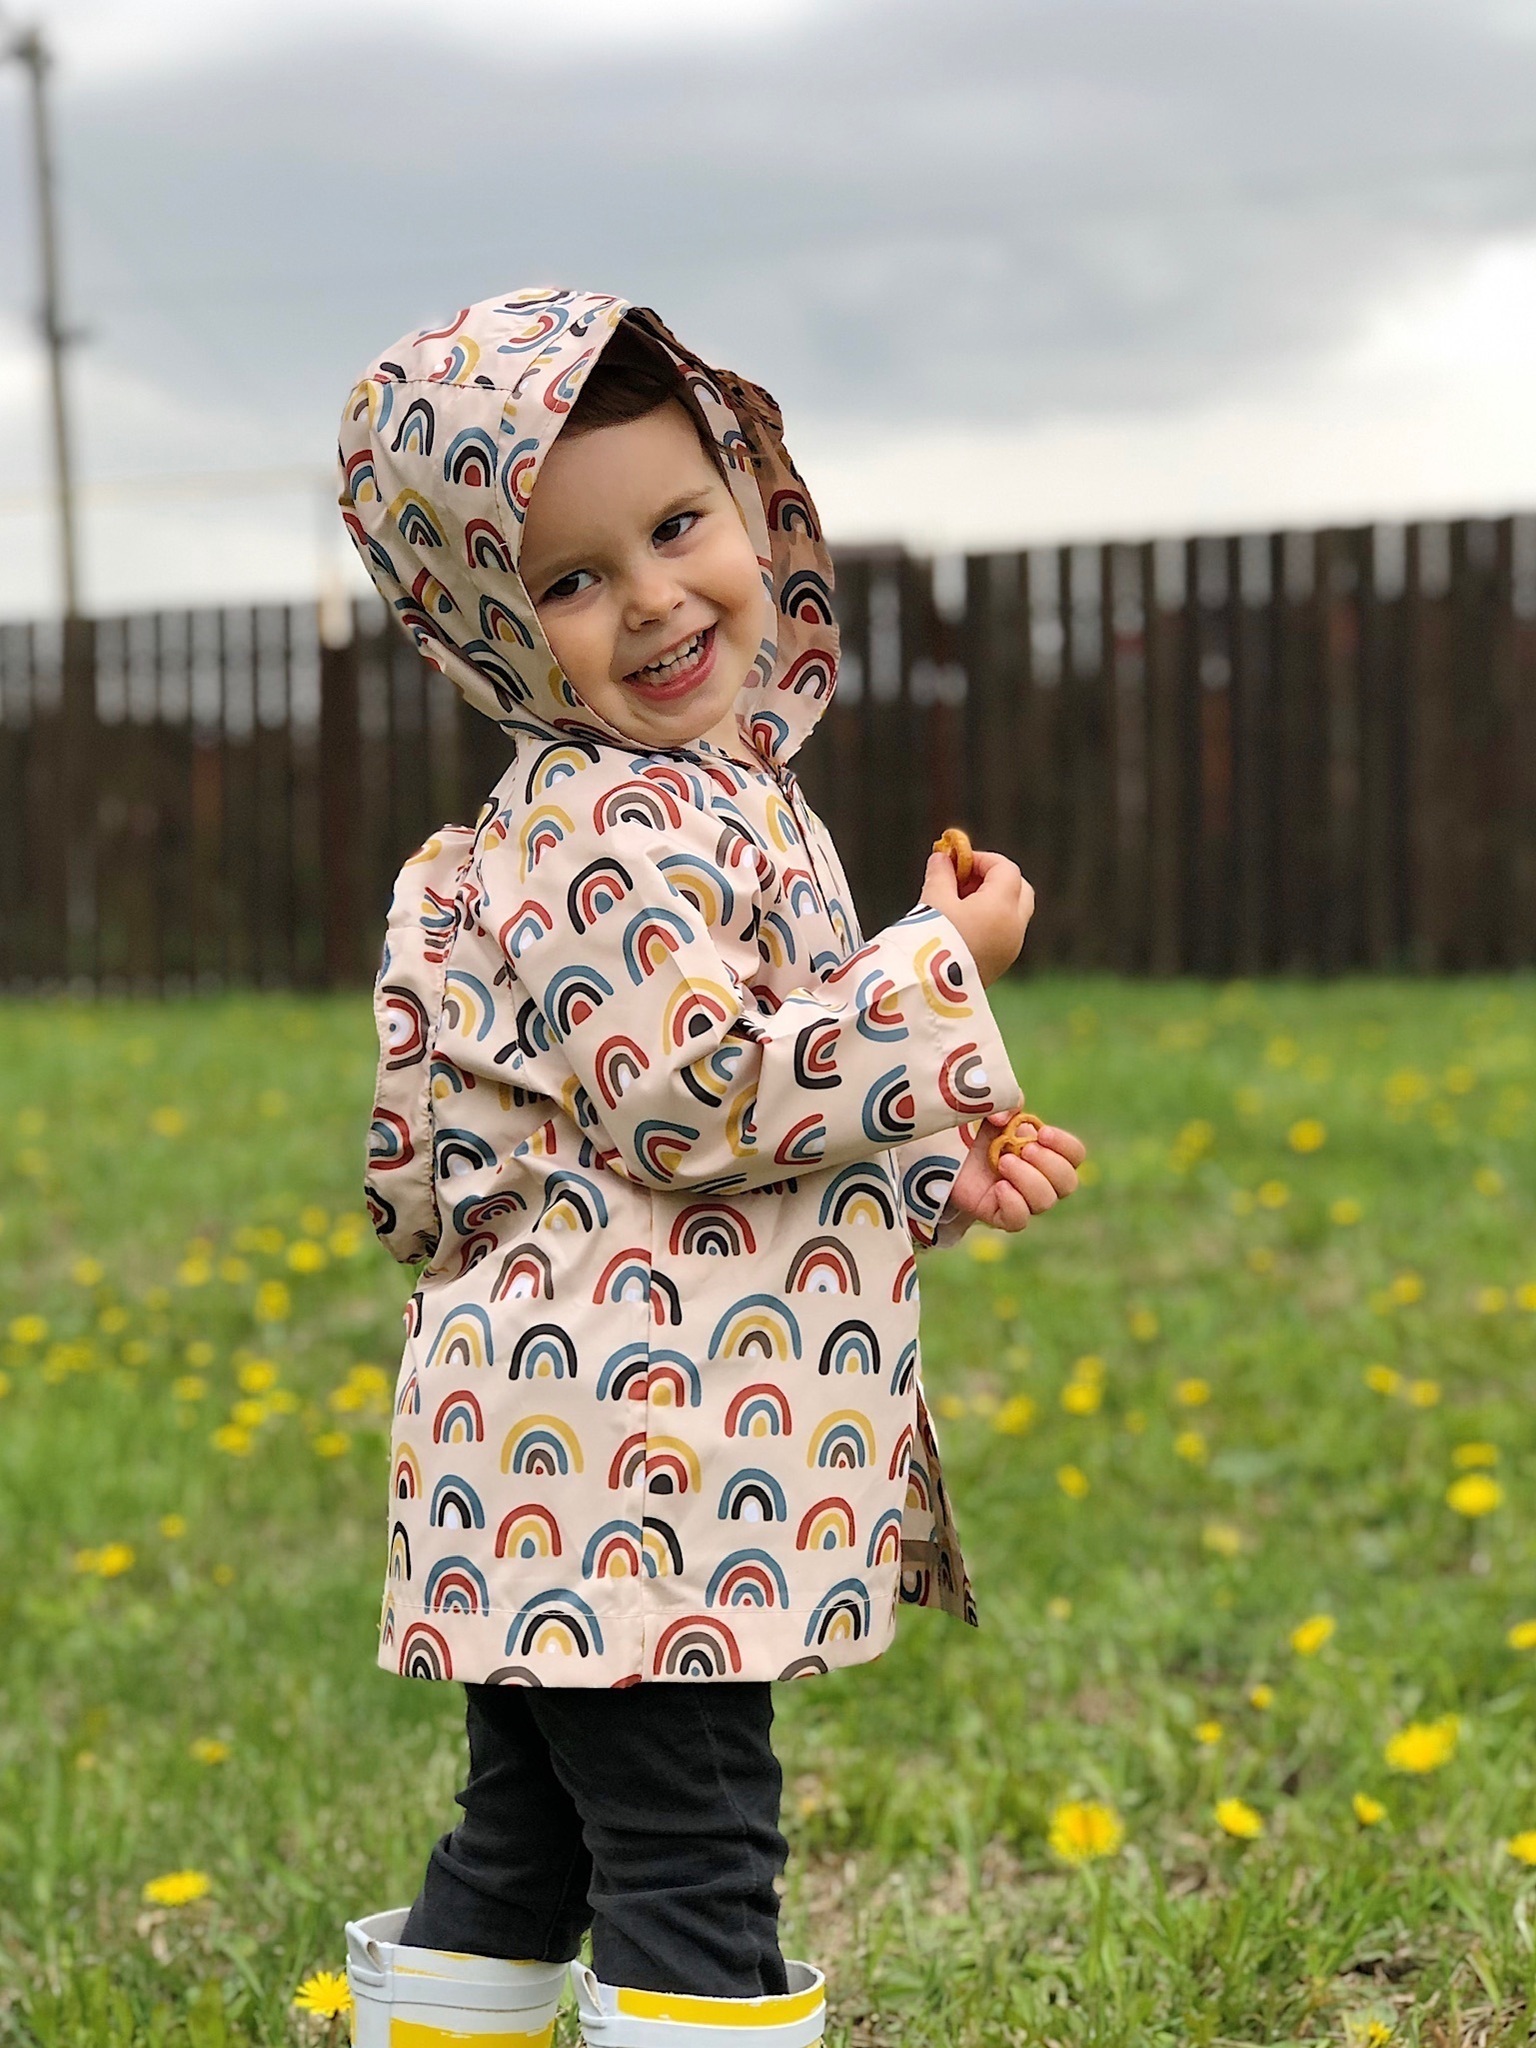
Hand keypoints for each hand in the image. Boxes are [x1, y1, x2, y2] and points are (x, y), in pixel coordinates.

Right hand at [920, 847, 1033, 986]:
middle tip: (962, 880)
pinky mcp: (1002, 964)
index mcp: (1002, 906)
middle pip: (1019, 888)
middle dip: (994, 878)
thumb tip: (941, 857)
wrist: (929, 992)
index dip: (981, 859)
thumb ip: (940, 874)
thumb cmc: (931, 941)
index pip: (1006, 869)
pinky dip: (991, 921)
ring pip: (1014, 912)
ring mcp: (1011, 947)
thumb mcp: (933, 900)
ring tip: (957, 904)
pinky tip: (960, 926)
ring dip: (992, 901)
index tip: (956, 861)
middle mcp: (1015, 926)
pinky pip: (1005, 932)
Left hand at [944, 1110, 1085, 1231]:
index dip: (1065, 1145)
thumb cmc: (982, 1135)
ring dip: (1028, 1179)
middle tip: (1025, 1149)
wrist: (951, 1156)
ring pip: (1045, 1202)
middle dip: (1049, 1164)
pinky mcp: (1001, 1215)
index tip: (1043, 1133)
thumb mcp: (995, 1112)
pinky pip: (1019, 1220)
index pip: (1075, 1155)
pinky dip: (1013, 1203)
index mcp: (1049, 1153)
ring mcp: (1024, 1200)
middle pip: (1068, 1183)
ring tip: (1003, 1162)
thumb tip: (1005, 1119)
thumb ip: (1006, 1105)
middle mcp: (1043, 1181)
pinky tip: (998, 1187)